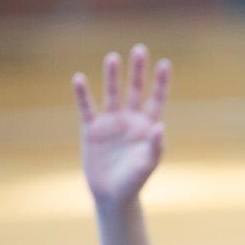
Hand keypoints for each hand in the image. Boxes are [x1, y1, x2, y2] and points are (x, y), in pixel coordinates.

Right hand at [73, 44, 170, 205]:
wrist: (112, 194)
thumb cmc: (135, 180)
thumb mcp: (147, 164)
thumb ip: (155, 146)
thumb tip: (160, 126)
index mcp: (147, 127)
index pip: (156, 99)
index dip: (160, 82)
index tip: (165, 63)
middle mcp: (130, 120)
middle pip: (134, 90)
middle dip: (138, 71)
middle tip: (140, 49)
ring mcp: (111, 123)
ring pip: (112, 94)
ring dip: (112, 76)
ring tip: (113, 57)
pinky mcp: (92, 129)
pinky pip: (87, 108)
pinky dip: (83, 94)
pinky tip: (79, 79)